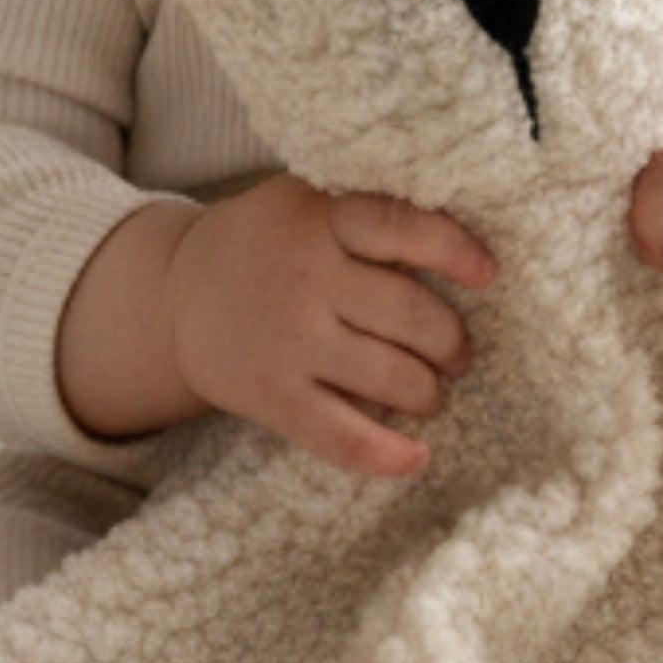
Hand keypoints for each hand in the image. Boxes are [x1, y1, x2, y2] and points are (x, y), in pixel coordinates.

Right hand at [161, 175, 494, 477]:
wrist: (173, 293)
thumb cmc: (268, 244)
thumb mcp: (307, 204)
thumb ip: (368, 215)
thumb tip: (466, 247)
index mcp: (321, 218)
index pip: (401, 226)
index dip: (453, 250)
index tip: (489, 274)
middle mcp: (306, 276)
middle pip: (410, 314)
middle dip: (451, 343)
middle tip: (456, 354)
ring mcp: (288, 339)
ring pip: (391, 376)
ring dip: (426, 392)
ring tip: (428, 393)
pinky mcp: (271, 395)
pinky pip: (341, 434)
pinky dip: (385, 454)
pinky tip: (415, 459)